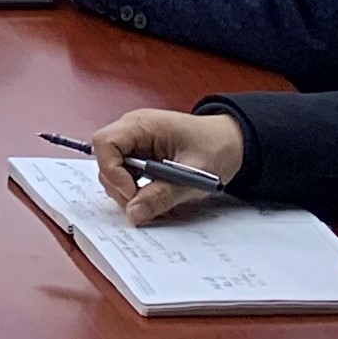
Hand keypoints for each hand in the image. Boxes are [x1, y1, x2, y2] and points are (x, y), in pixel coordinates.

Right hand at [88, 108, 246, 224]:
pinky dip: (136, 189)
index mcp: (141, 125)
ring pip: (113, 169)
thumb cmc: (215, 147)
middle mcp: (132, 130)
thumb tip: (133, 213)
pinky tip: (156, 194)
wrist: (232, 142)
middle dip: (120, 186)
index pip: (105, 143)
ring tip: (155, 199)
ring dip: (129, 190)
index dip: (112, 172)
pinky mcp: (140, 154)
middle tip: (144, 203)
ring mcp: (134, 142)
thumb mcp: (191, 177)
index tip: (133, 194)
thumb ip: (161, 195)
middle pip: (104, 159)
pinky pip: (126, 173)